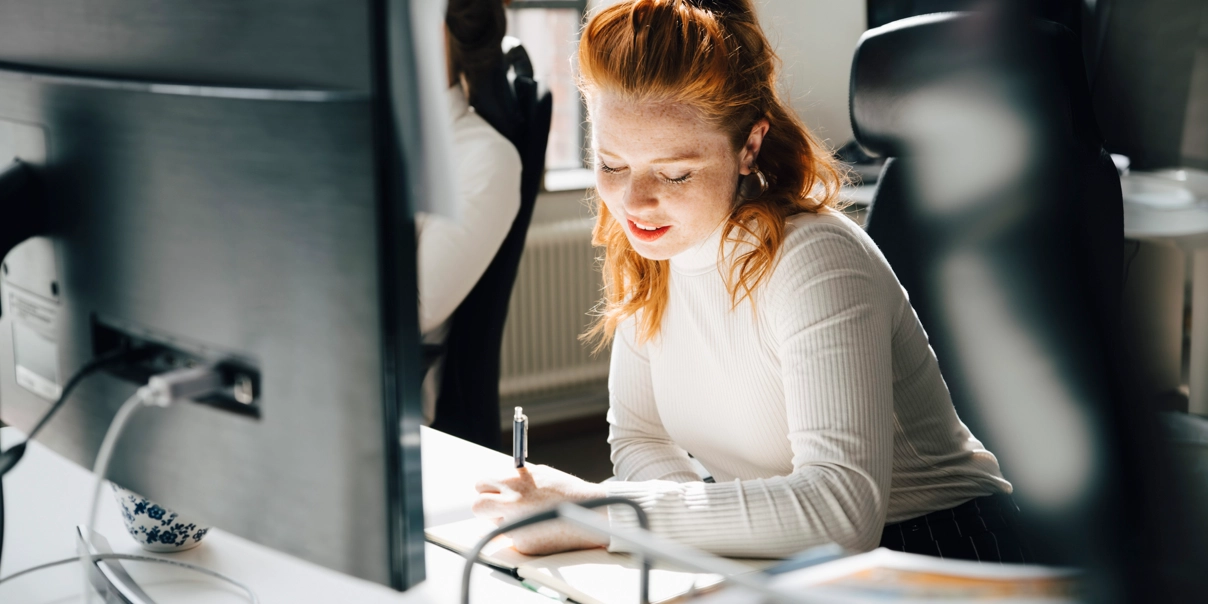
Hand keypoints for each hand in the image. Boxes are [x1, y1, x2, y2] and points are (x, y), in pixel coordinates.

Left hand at [473, 464, 610, 554]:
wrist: (591, 511)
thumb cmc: (565, 490)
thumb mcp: (538, 474)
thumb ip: (514, 479)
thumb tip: (495, 485)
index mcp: (513, 483)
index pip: (480, 484)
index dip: (487, 488)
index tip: (493, 491)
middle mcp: (510, 504)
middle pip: (478, 507)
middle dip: (485, 507)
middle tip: (499, 507)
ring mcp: (515, 526)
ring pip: (496, 524)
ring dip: (506, 520)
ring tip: (531, 515)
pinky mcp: (523, 545)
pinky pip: (513, 538)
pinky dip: (522, 534)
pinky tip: (540, 527)